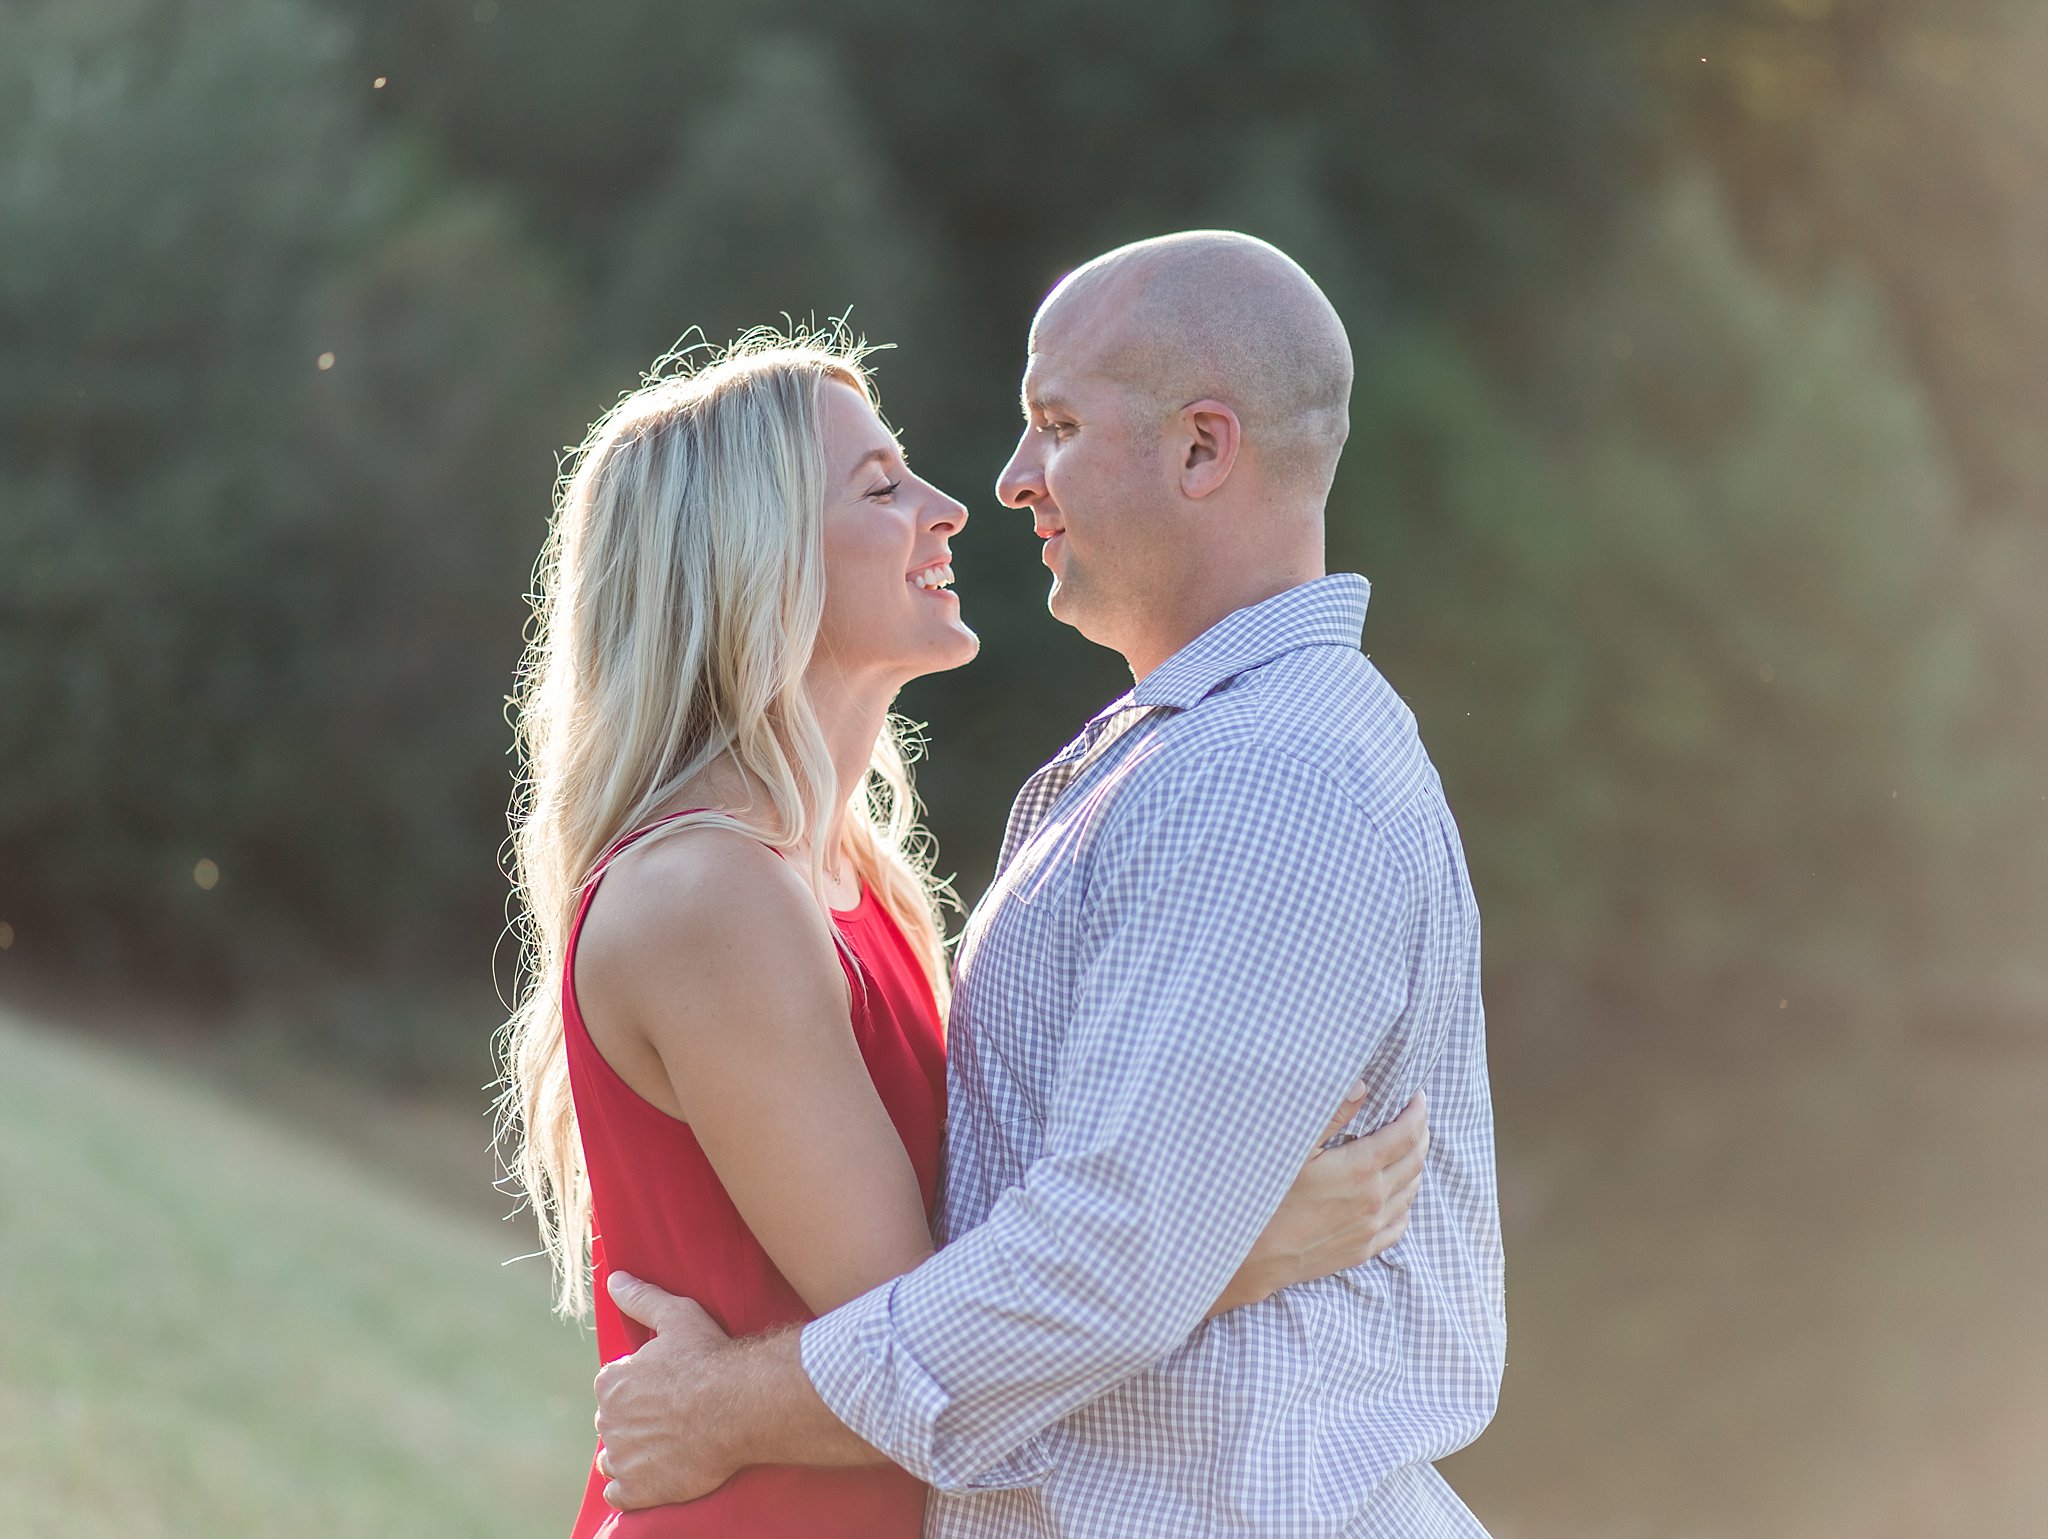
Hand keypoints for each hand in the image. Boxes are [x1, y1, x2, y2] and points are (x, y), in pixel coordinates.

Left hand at [593, 1272, 740, 1509]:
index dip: (640, 1387)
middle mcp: (608, 1420)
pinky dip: (631, 1488)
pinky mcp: (637, 1490)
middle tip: (671, 1417)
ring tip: (665, 1447)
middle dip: (634, 1421)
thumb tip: (613, 1279)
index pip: (614, 1386)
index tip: (665, 1388)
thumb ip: (641, 1299)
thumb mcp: (677, 1315)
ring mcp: (621, 1458)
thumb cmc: (709, 1358)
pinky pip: (619, 1494)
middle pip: (614, 1422)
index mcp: (611, 1381)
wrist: (738, 1406)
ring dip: (630, 1454)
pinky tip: (654, 1476)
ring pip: (613, 1458)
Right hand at [1211, 1088, 1428, 1314]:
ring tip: (1409, 1148)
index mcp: (1360, 1168)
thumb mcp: (1295, 1147)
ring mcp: (1371, 1227)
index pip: (1407, 1134)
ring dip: (1415, 1164)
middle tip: (1416, 1116)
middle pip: (1415, 1160)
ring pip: (1410, 1191)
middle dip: (1421, 1133)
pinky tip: (1398, 1193)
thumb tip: (1361, 1086)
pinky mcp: (1363, 1249)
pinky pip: (1399, 1224)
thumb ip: (1331, 1114)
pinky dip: (1405, 1201)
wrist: (1253, 1255)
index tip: (1418, 1096)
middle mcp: (1374, 1198)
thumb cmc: (1268, 1195)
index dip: (1417, 1111)